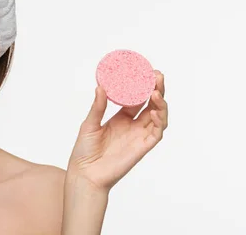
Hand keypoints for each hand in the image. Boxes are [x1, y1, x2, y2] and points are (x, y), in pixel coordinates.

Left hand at [66, 70, 167, 192]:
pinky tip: (155, 110)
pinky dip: (159, 121)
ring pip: (158, 117)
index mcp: (121, 118)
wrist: (85, 173)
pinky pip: (156, 133)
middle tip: (157, 75)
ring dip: (161, 103)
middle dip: (157, 89)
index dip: (144, 86)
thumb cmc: (84, 150)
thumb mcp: (89, 124)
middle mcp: (133, 125)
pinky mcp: (142, 147)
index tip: (146, 71)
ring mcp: (139, 136)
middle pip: (151, 104)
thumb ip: (97, 107)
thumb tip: (101, 87)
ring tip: (157, 90)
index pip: (138, 98)